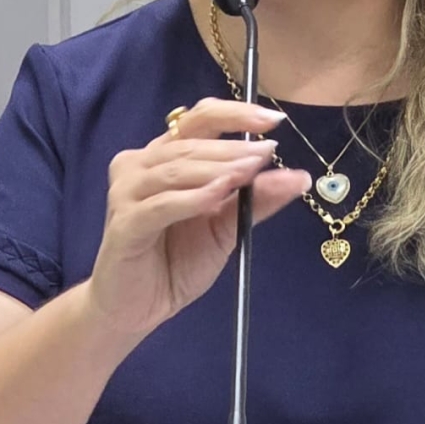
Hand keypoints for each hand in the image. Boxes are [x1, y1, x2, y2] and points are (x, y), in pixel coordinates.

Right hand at [86, 98, 309, 333]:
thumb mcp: (226, 227)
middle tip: (268, 152)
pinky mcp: (125, 223)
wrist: (138, 308)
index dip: (235, 114)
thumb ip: (256, 199)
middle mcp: (141, 164)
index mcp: (164, 157)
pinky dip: (192, 197)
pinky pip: (161, 204)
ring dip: (217, 168)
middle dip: (233, 146)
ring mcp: (128, 192)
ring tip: (250, 170)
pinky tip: (219, 194)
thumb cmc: (177, 261)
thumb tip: (299, 177)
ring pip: (176, 168)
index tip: (274, 120)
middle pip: (189, 140)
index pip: (199, 119)